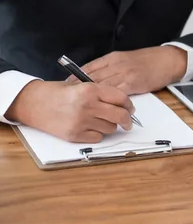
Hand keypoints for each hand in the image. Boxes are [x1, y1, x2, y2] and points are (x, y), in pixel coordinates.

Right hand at [6, 81, 134, 142]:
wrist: (32, 103)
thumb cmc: (57, 93)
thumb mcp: (80, 85)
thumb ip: (101, 93)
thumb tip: (123, 104)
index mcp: (90, 90)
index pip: (121, 98)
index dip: (129, 104)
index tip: (130, 108)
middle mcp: (87, 106)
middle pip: (120, 115)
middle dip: (127, 120)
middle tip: (127, 121)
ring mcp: (81, 122)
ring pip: (111, 128)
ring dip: (109, 126)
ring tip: (99, 121)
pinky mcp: (74, 135)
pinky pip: (98, 138)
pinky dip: (97, 134)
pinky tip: (89, 127)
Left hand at [67, 46, 186, 94]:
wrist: (167, 60)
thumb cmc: (149, 60)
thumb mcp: (126, 59)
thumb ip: (112, 67)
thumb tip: (96, 78)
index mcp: (112, 57)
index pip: (88, 67)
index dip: (75, 78)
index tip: (64, 87)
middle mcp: (116, 64)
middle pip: (91, 77)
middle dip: (78, 89)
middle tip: (66, 98)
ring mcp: (124, 73)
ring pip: (101, 85)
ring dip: (90, 96)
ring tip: (78, 105)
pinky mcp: (133, 83)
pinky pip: (116, 92)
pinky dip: (106, 100)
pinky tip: (100, 106)